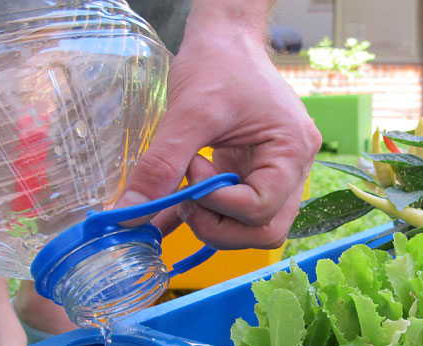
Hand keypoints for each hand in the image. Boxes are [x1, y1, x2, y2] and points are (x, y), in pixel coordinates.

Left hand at [119, 1, 320, 249]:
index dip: (218, 203)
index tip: (192, 170)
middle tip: (186, 197)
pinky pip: (236, 213)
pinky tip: (176, 207)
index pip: (261, 210)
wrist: (225, 38)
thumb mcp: (188, 112)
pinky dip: (206, 216)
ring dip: (213, 221)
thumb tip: (128, 214)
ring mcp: (277, 176)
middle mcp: (294, 170)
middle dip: (218, 224)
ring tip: (186, 188)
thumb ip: (161, 165)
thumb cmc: (219, 63)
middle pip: (264, 230)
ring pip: (252, 230)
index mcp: (292, 151)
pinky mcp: (255, 176)